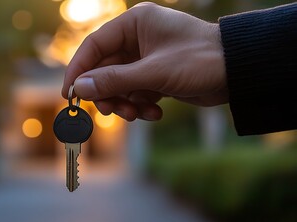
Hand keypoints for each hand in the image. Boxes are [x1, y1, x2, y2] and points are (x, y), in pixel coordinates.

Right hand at [62, 2, 227, 120]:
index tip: (68, 94)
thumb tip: (80, 89)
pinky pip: (136, 92)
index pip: (94, 46)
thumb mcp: (153, 72)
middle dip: (108, 93)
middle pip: (105, 69)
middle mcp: (137, 38)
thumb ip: (114, 80)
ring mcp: (146, 58)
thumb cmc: (199, 60)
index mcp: (134, 23)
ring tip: (138, 113)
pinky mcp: (156, 75)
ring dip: (125, 103)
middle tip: (111, 112)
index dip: (78, 70)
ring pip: (120, 84)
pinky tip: (154, 112)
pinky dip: (140, 105)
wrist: (238, 73)